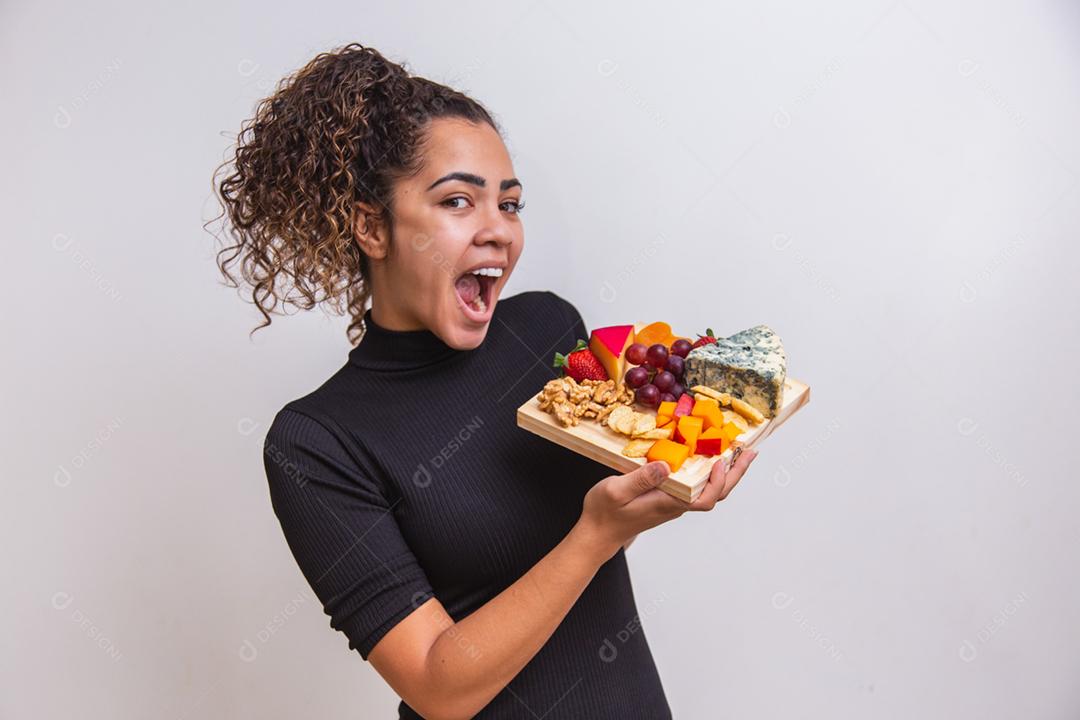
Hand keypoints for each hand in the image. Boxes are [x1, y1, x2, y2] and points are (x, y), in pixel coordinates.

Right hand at [575, 449, 758, 560]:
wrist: (597, 534)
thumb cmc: (604, 513)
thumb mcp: (617, 490)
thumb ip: (641, 478)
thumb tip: (667, 466)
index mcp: (668, 503)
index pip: (705, 498)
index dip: (718, 481)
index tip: (722, 461)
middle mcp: (675, 505)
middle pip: (714, 494)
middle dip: (735, 474)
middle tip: (750, 453)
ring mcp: (673, 504)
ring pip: (707, 491)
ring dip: (725, 474)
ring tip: (736, 453)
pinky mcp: (667, 500)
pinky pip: (696, 487)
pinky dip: (708, 474)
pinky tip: (706, 461)